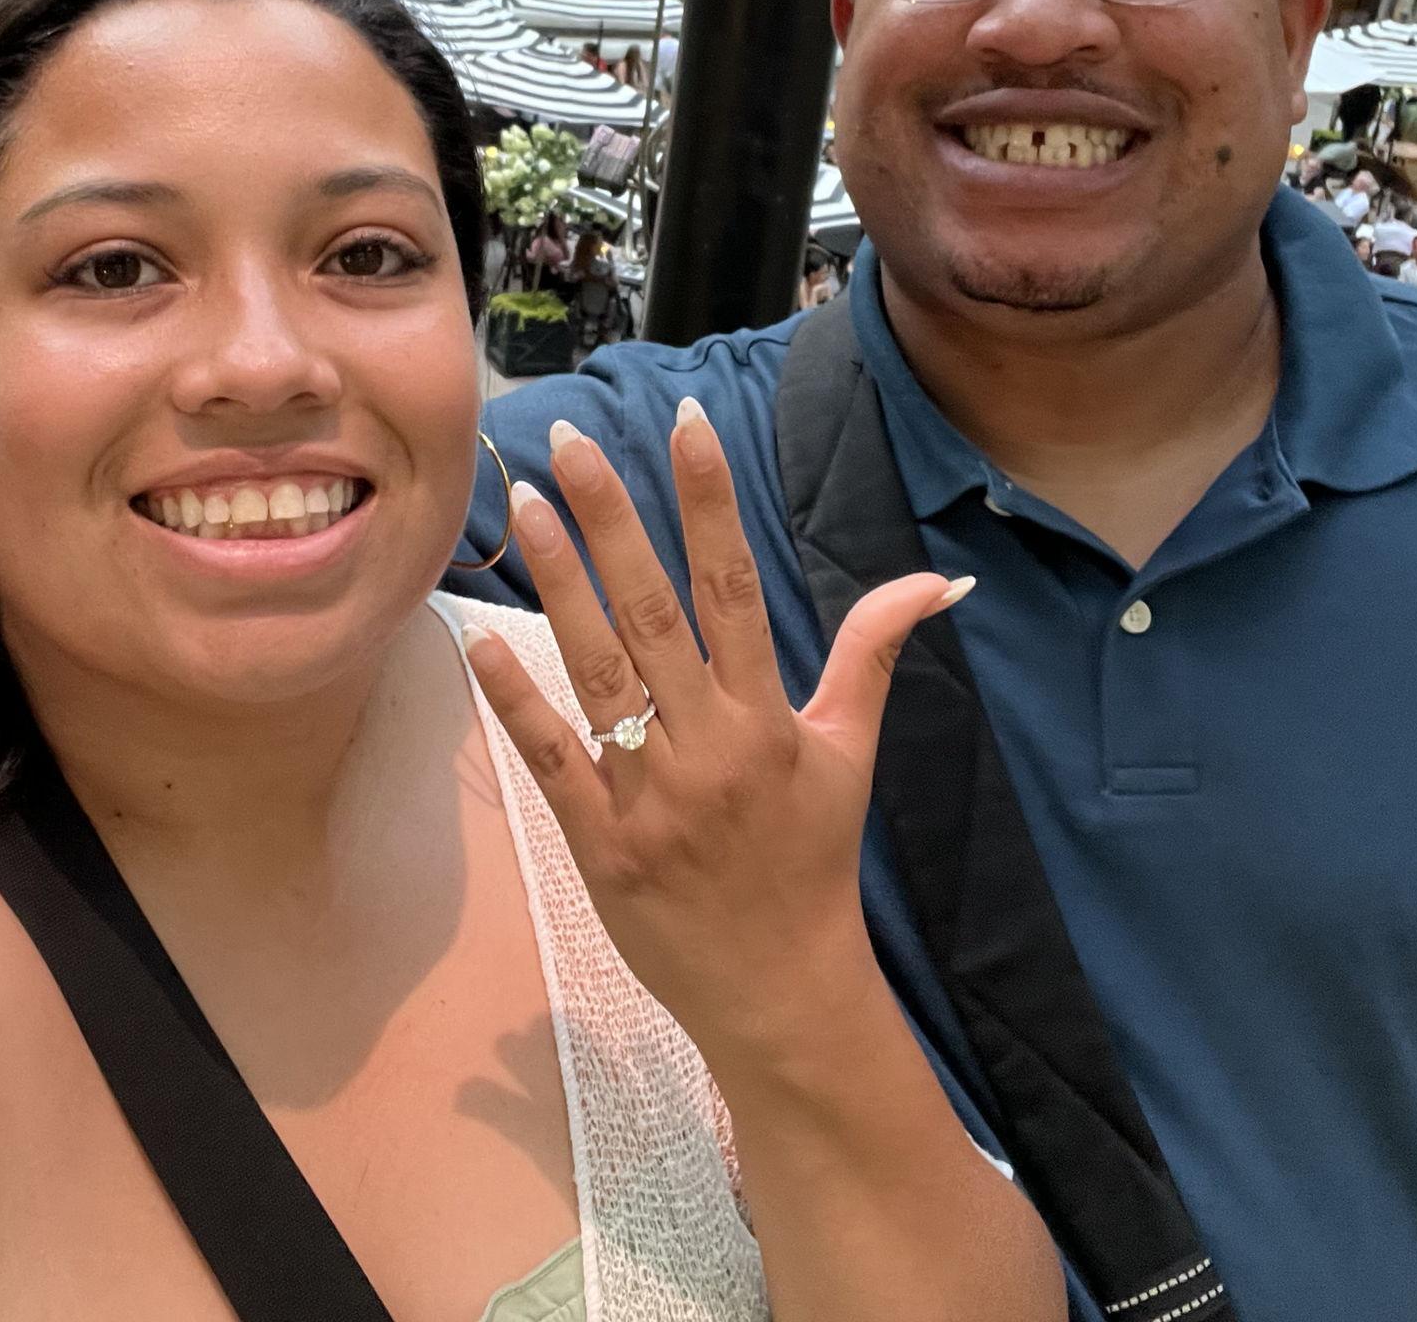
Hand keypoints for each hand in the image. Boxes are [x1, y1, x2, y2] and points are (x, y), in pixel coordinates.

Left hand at [463, 398, 969, 1066]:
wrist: (781, 992)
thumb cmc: (813, 859)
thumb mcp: (851, 754)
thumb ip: (873, 656)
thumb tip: (937, 579)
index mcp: (768, 719)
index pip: (736, 588)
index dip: (712, 502)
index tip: (687, 424)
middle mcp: (707, 748)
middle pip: (653, 616)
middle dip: (613, 522)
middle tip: (570, 443)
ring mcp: (647, 797)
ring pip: (596, 674)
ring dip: (559, 586)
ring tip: (524, 506)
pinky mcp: (598, 843)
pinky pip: (552, 761)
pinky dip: (516, 703)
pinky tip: (479, 639)